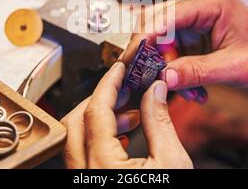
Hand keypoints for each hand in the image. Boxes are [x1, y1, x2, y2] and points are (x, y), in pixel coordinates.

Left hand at [60, 62, 192, 168]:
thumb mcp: (173, 162)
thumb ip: (159, 122)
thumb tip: (155, 91)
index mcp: (103, 165)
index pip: (96, 111)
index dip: (108, 83)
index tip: (119, 69)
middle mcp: (84, 174)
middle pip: (76, 122)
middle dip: (99, 99)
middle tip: (122, 89)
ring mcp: (83, 180)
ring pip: (75, 139)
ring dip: (98, 120)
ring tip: (129, 114)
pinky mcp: (89, 183)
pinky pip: (81, 155)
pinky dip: (97, 138)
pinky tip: (120, 136)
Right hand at [123, 0, 247, 99]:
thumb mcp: (234, 66)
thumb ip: (197, 71)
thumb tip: (163, 78)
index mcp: (209, 2)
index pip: (163, 16)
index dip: (143, 38)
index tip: (130, 61)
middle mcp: (197, 7)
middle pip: (156, 26)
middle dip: (153, 56)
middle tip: (151, 81)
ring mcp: (194, 22)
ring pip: (161, 43)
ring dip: (168, 69)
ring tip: (190, 91)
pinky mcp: (194, 36)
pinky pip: (173, 54)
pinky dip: (178, 73)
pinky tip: (195, 89)